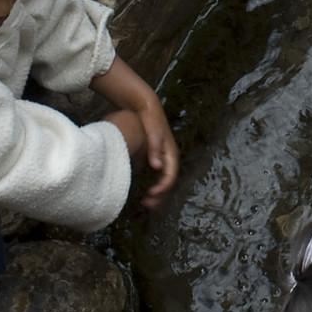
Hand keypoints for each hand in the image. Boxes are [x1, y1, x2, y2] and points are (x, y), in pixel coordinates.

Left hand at [134, 88, 178, 210]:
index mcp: (171, 153)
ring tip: (145, 203)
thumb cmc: (151, 119)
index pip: (171, 175)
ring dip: (156, 194)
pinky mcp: (152, 158)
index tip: (151, 194)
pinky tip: (139, 192)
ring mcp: (161, 159)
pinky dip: (149, 186)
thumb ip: (155, 148)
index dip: (163, 187)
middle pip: (168, 182)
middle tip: (147, 204)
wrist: (145, 106)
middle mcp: (168, 158)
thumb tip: (157, 166)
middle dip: (160, 196)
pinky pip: (154, 177)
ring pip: (161, 181)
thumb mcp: (154, 132)